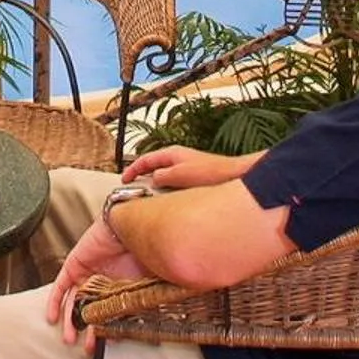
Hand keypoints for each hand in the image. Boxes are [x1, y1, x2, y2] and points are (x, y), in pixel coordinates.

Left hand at [43, 219, 145, 349]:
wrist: (133, 228)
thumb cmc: (147, 252)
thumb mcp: (147, 285)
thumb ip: (143, 305)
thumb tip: (152, 333)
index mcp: (123, 285)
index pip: (112, 311)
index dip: (109, 328)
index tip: (109, 343)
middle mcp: (104, 279)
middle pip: (92, 308)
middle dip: (89, 330)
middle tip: (88, 347)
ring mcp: (89, 272)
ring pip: (75, 300)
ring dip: (71, 320)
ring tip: (70, 338)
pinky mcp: (74, 264)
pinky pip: (61, 285)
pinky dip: (56, 301)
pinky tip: (53, 318)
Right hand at [119, 144, 254, 188]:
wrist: (234, 177)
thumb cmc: (212, 172)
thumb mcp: (180, 174)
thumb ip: (163, 176)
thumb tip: (152, 180)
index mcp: (172, 154)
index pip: (145, 159)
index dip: (132, 170)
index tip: (124, 180)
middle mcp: (178, 159)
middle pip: (153, 168)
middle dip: (142, 179)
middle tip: (133, 192)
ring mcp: (186, 168)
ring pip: (163, 178)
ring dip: (155, 188)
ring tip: (150, 201)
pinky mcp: (193, 179)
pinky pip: (173, 185)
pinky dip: (167, 192)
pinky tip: (169, 204)